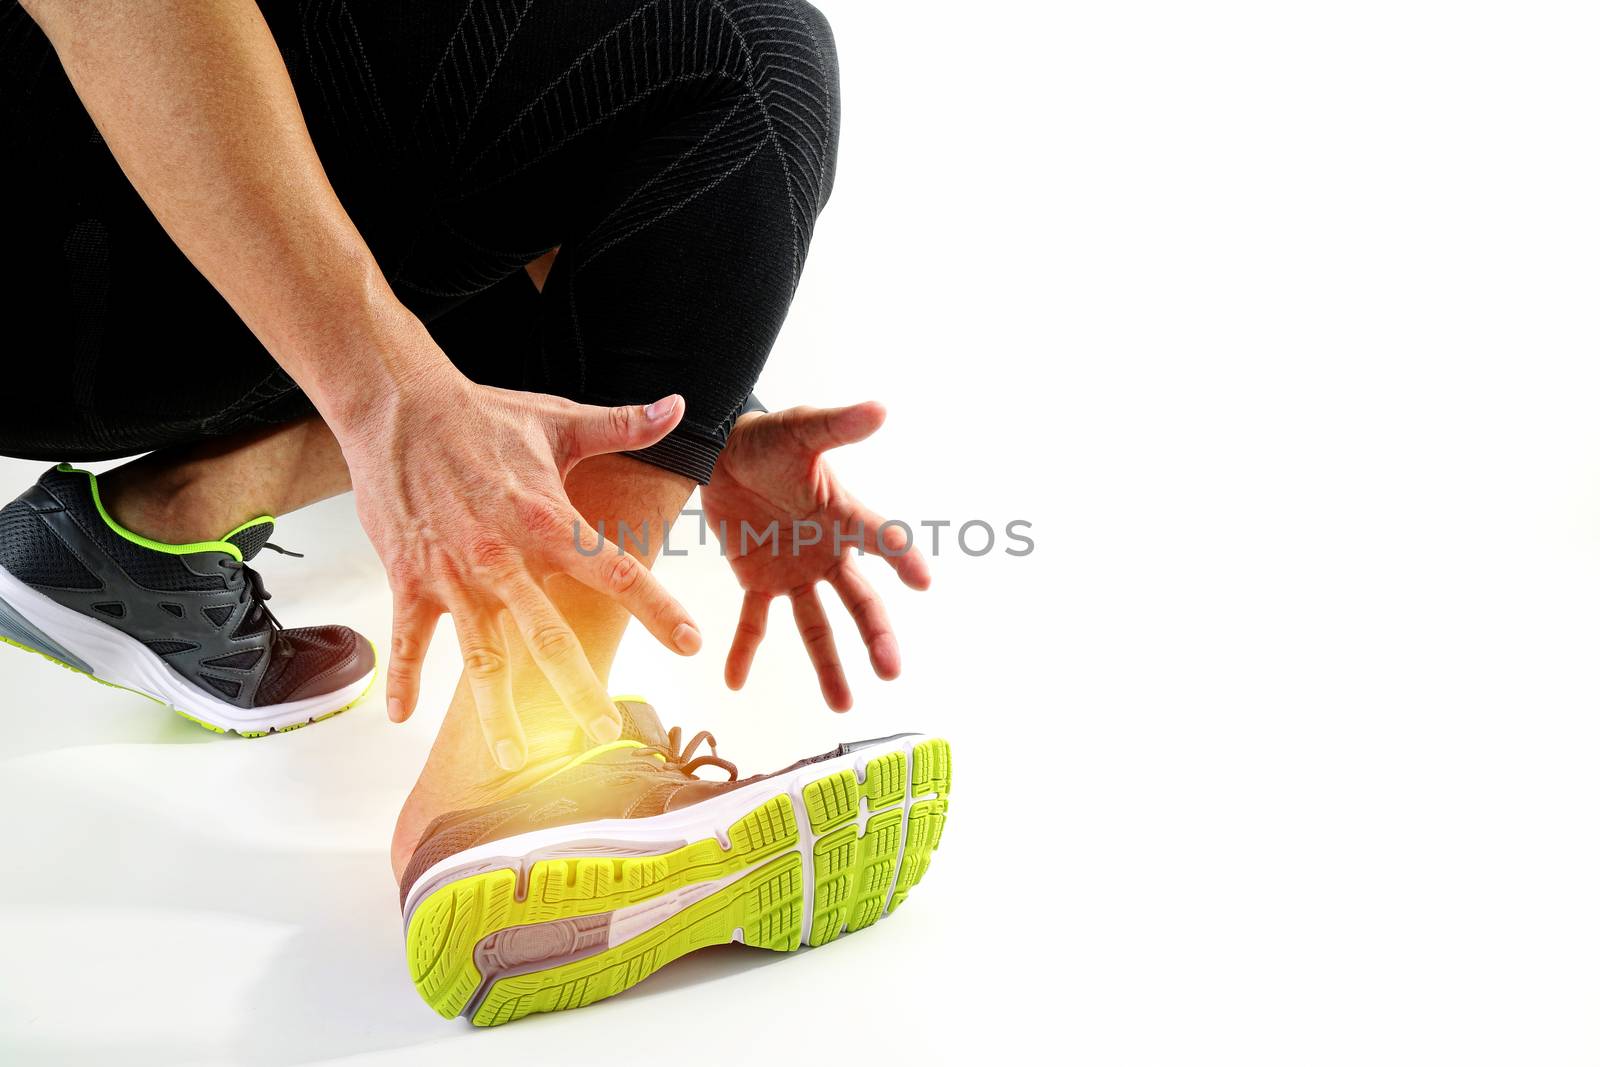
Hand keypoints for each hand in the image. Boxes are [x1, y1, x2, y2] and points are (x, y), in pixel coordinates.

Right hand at [338, 356, 700, 769]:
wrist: (397, 405)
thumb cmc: (482, 415)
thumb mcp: (559, 420)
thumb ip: (624, 424)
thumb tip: (678, 406)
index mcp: (547, 521)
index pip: (615, 571)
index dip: (657, 608)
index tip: (691, 644)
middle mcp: (502, 557)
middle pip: (546, 634)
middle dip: (574, 686)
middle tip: (604, 731)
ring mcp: (453, 574)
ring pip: (480, 653)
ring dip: (496, 708)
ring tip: (513, 758)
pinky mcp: (409, 578)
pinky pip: (409, 638)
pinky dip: (405, 677)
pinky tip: (404, 718)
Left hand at [700, 402, 930, 709]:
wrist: (720, 450)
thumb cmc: (769, 438)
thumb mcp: (802, 429)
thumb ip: (838, 426)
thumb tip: (880, 408)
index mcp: (842, 517)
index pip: (882, 539)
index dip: (904, 558)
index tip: (925, 581)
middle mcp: (828, 552)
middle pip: (858, 600)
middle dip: (876, 634)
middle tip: (891, 668)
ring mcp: (795, 571)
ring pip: (817, 625)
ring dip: (829, 664)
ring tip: (842, 705)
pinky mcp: (758, 581)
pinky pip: (754, 622)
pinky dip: (743, 652)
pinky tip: (734, 683)